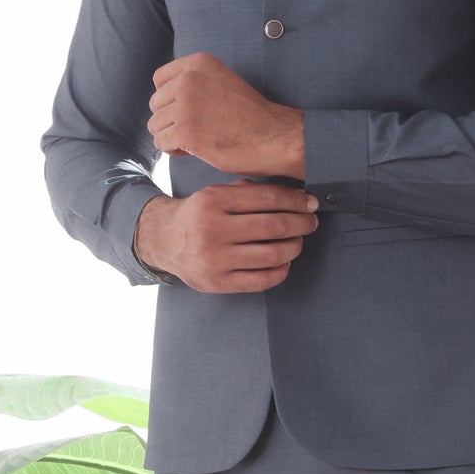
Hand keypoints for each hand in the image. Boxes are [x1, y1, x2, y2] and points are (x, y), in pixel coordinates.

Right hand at [134, 183, 318, 293]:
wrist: (164, 240)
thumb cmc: (199, 214)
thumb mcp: (216, 193)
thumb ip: (250, 191)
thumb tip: (297, 196)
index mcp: (213, 201)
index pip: (267, 199)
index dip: (296, 201)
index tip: (310, 203)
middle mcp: (212, 230)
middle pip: (273, 226)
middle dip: (301, 223)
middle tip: (310, 222)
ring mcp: (214, 259)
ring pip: (272, 254)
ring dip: (294, 247)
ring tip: (298, 241)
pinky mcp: (217, 282)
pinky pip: (261, 280)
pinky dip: (280, 271)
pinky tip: (284, 262)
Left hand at [148, 53, 304, 176]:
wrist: (275, 137)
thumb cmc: (250, 115)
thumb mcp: (221, 82)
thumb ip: (194, 82)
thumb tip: (161, 98)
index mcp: (199, 63)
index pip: (159, 79)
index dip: (169, 99)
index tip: (188, 110)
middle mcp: (189, 79)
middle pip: (155, 104)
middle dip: (170, 120)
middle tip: (196, 129)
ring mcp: (186, 105)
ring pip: (155, 125)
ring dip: (172, 136)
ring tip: (196, 139)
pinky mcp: (186, 131)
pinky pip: (161, 143)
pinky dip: (174, 150)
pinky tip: (195, 150)